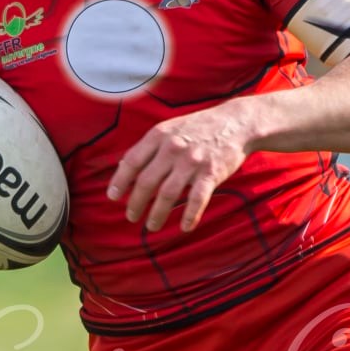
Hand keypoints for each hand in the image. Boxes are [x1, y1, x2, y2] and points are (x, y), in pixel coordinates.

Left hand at [106, 101, 258, 232]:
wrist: (236, 122)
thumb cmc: (200, 127)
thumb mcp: (171, 128)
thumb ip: (150, 146)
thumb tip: (125, 166)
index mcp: (159, 135)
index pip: (132, 161)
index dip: (120, 181)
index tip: (113, 197)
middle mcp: (173, 148)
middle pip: (147, 182)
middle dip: (136, 203)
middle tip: (131, 217)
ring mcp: (192, 161)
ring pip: (168, 194)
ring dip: (157, 214)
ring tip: (151, 226)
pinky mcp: (211, 173)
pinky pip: (197, 200)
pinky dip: (189, 216)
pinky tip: (184, 228)